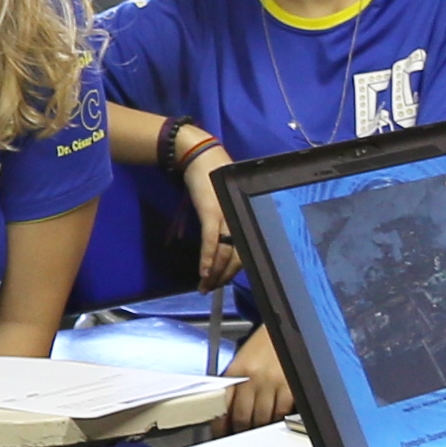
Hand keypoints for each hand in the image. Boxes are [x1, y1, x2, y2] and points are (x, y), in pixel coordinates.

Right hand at [175, 145, 238, 281]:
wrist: (200, 158)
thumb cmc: (212, 178)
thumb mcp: (225, 202)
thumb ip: (228, 220)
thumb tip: (224, 245)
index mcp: (244, 217)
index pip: (245, 251)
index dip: (234, 270)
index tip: (223, 282)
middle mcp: (240, 218)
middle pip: (237, 256)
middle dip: (223, 276)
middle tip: (212, 289)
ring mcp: (227, 215)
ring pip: (224, 252)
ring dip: (213, 273)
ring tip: (204, 286)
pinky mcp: (212, 212)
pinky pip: (211, 241)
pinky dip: (208, 258)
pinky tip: (204, 272)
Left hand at [219, 325, 293, 431]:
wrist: (284, 325)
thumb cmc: (264, 344)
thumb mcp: (242, 359)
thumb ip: (234, 384)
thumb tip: (225, 410)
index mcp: (237, 370)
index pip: (223, 405)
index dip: (220, 425)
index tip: (220, 433)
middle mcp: (253, 377)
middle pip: (242, 416)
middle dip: (239, 431)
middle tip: (238, 435)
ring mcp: (272, 382)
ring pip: (262, 418)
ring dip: (258, 428)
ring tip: (256, 430)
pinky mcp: (290, 385)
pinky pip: (281, 412)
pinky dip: (277, 420)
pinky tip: (274, 420)